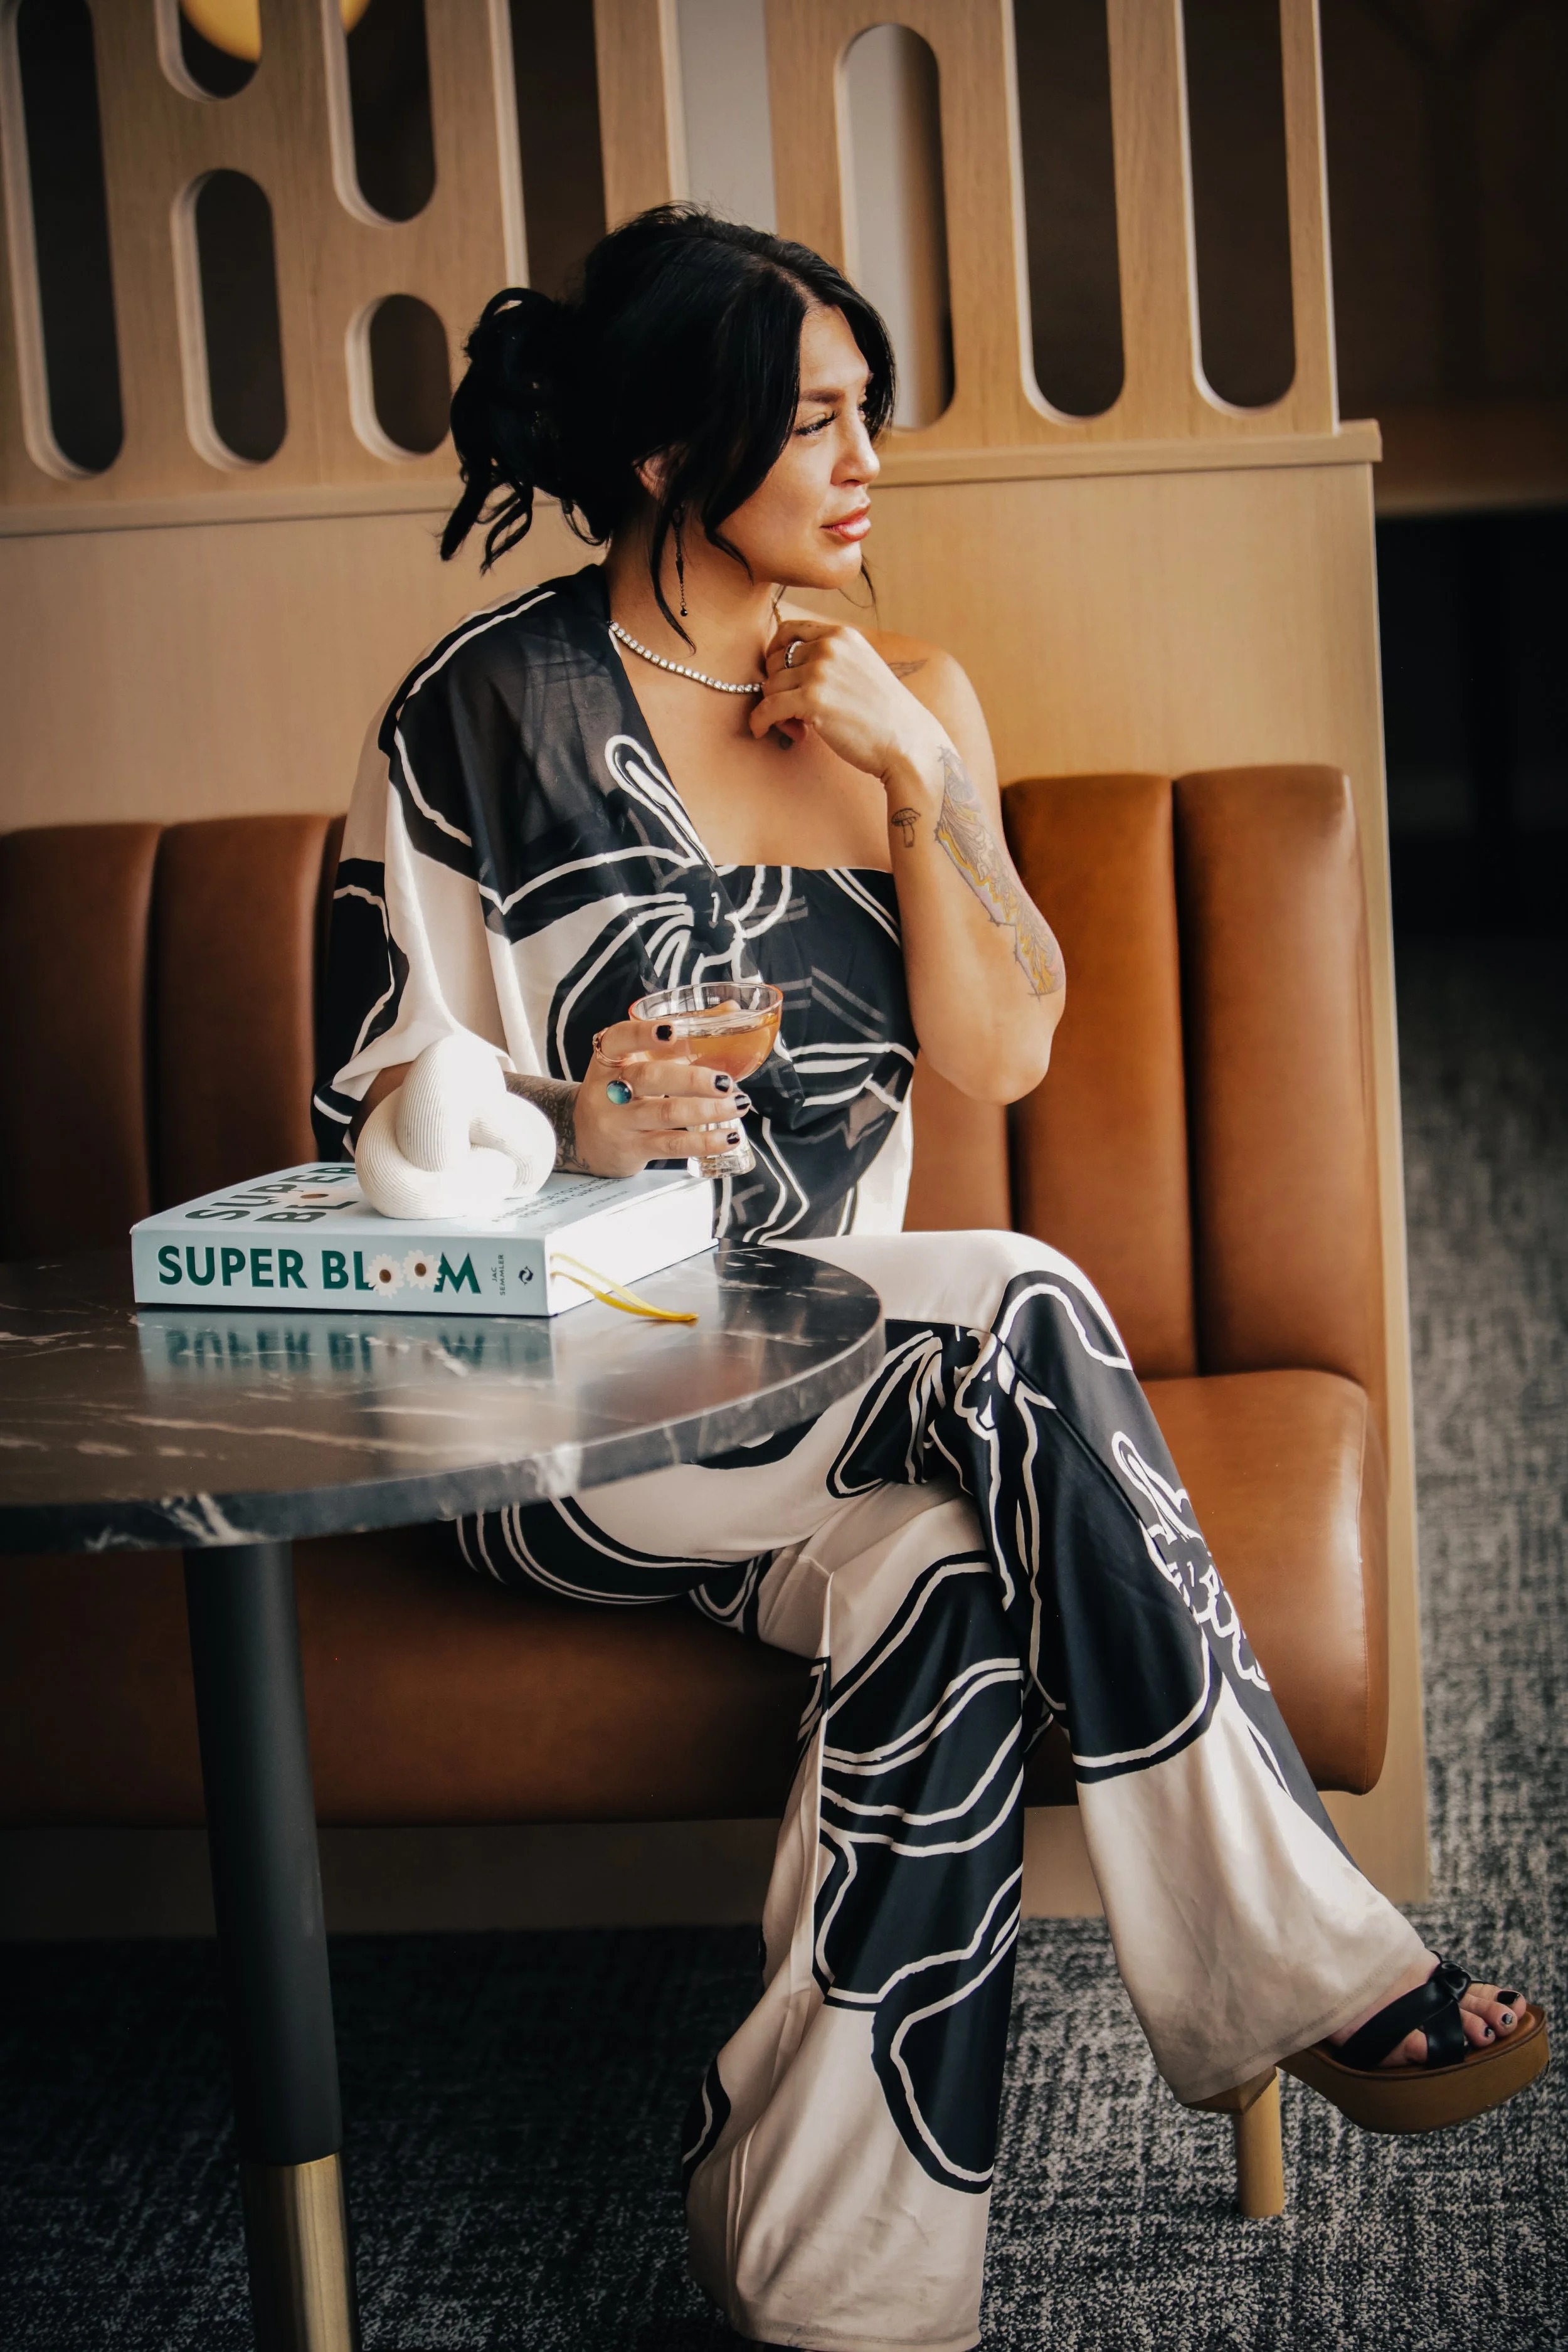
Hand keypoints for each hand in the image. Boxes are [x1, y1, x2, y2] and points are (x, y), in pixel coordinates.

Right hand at [572, 1016, 748, 1177]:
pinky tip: (728, 1137)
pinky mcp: (632, 1149)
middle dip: (692, 1078)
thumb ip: (682, 1039)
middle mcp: (608, 1089)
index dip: (643, 1033)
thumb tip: (731, 1011)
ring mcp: (618, 1122)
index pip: (619, 1039)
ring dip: (706, 1109)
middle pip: (649, 1078)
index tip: (671, 1030)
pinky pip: (672, 1145)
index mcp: (610, 1059)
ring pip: (664, 1113)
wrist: (586, 1140)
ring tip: (738, 1104)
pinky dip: (704, 1141)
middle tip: (725, 1081)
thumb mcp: (639, 1063)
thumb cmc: (624, 1092)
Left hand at [751, 618, 946, 790]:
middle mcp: (829, 647)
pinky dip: (759, 721)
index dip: (775, 653)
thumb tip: (783, 667)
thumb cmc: (884, 714)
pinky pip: (767, 708)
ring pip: (770, 686)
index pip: (789, 631)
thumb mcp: (860, 668)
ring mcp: (820, 671)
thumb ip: (829, 660)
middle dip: (776, 687)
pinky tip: (762, 731)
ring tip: (796, 727)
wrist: (908, 741)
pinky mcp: (813, 700)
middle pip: (775, 661)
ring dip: (774, 710)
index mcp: (842, 635)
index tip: (777, 675)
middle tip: (791, 712)